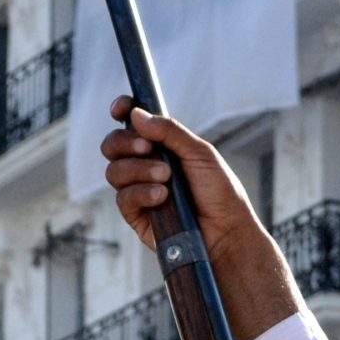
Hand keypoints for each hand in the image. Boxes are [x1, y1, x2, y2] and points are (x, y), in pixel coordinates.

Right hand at [100, 97, 302, 339]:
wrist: (225, 232)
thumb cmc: (219, 192)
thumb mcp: (200, 154)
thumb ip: (169, 132)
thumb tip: (136, 114)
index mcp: (161, 146)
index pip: (132, 123)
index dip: (122, 111)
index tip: (121, 107)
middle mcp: (145, 166)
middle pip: (113, 145)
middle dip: (125, 142)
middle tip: (148, 148)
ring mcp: (139, 190)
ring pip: (114, 171)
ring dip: (137, 169)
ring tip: (166, 177)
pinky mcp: (136, 216)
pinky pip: (122, 198)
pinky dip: (140, 193)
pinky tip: (161, 197)